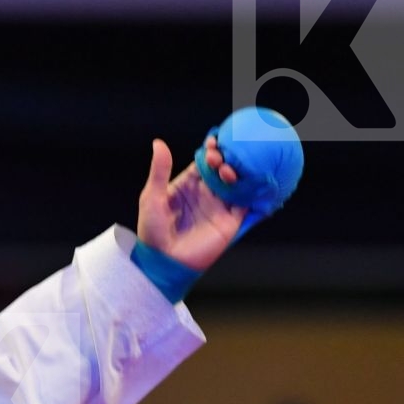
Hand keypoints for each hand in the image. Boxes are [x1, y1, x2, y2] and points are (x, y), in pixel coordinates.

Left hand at [135, 134, 244, 272]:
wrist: (164, 261)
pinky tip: (251, 181)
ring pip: (236, 182)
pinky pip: (246, 202)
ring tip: (226, 171)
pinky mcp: (231, 220)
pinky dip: (251, 190)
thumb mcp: (152, 197)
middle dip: (224, 159)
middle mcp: (206, 193)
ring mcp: (219, 206)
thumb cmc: (153, 231)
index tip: (213, 142)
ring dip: (236, 172)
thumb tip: (158, 143)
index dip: (210, 151)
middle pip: (221, 169)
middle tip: (218, 158)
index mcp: (188, 185)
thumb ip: (159, 171)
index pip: (203, 162)